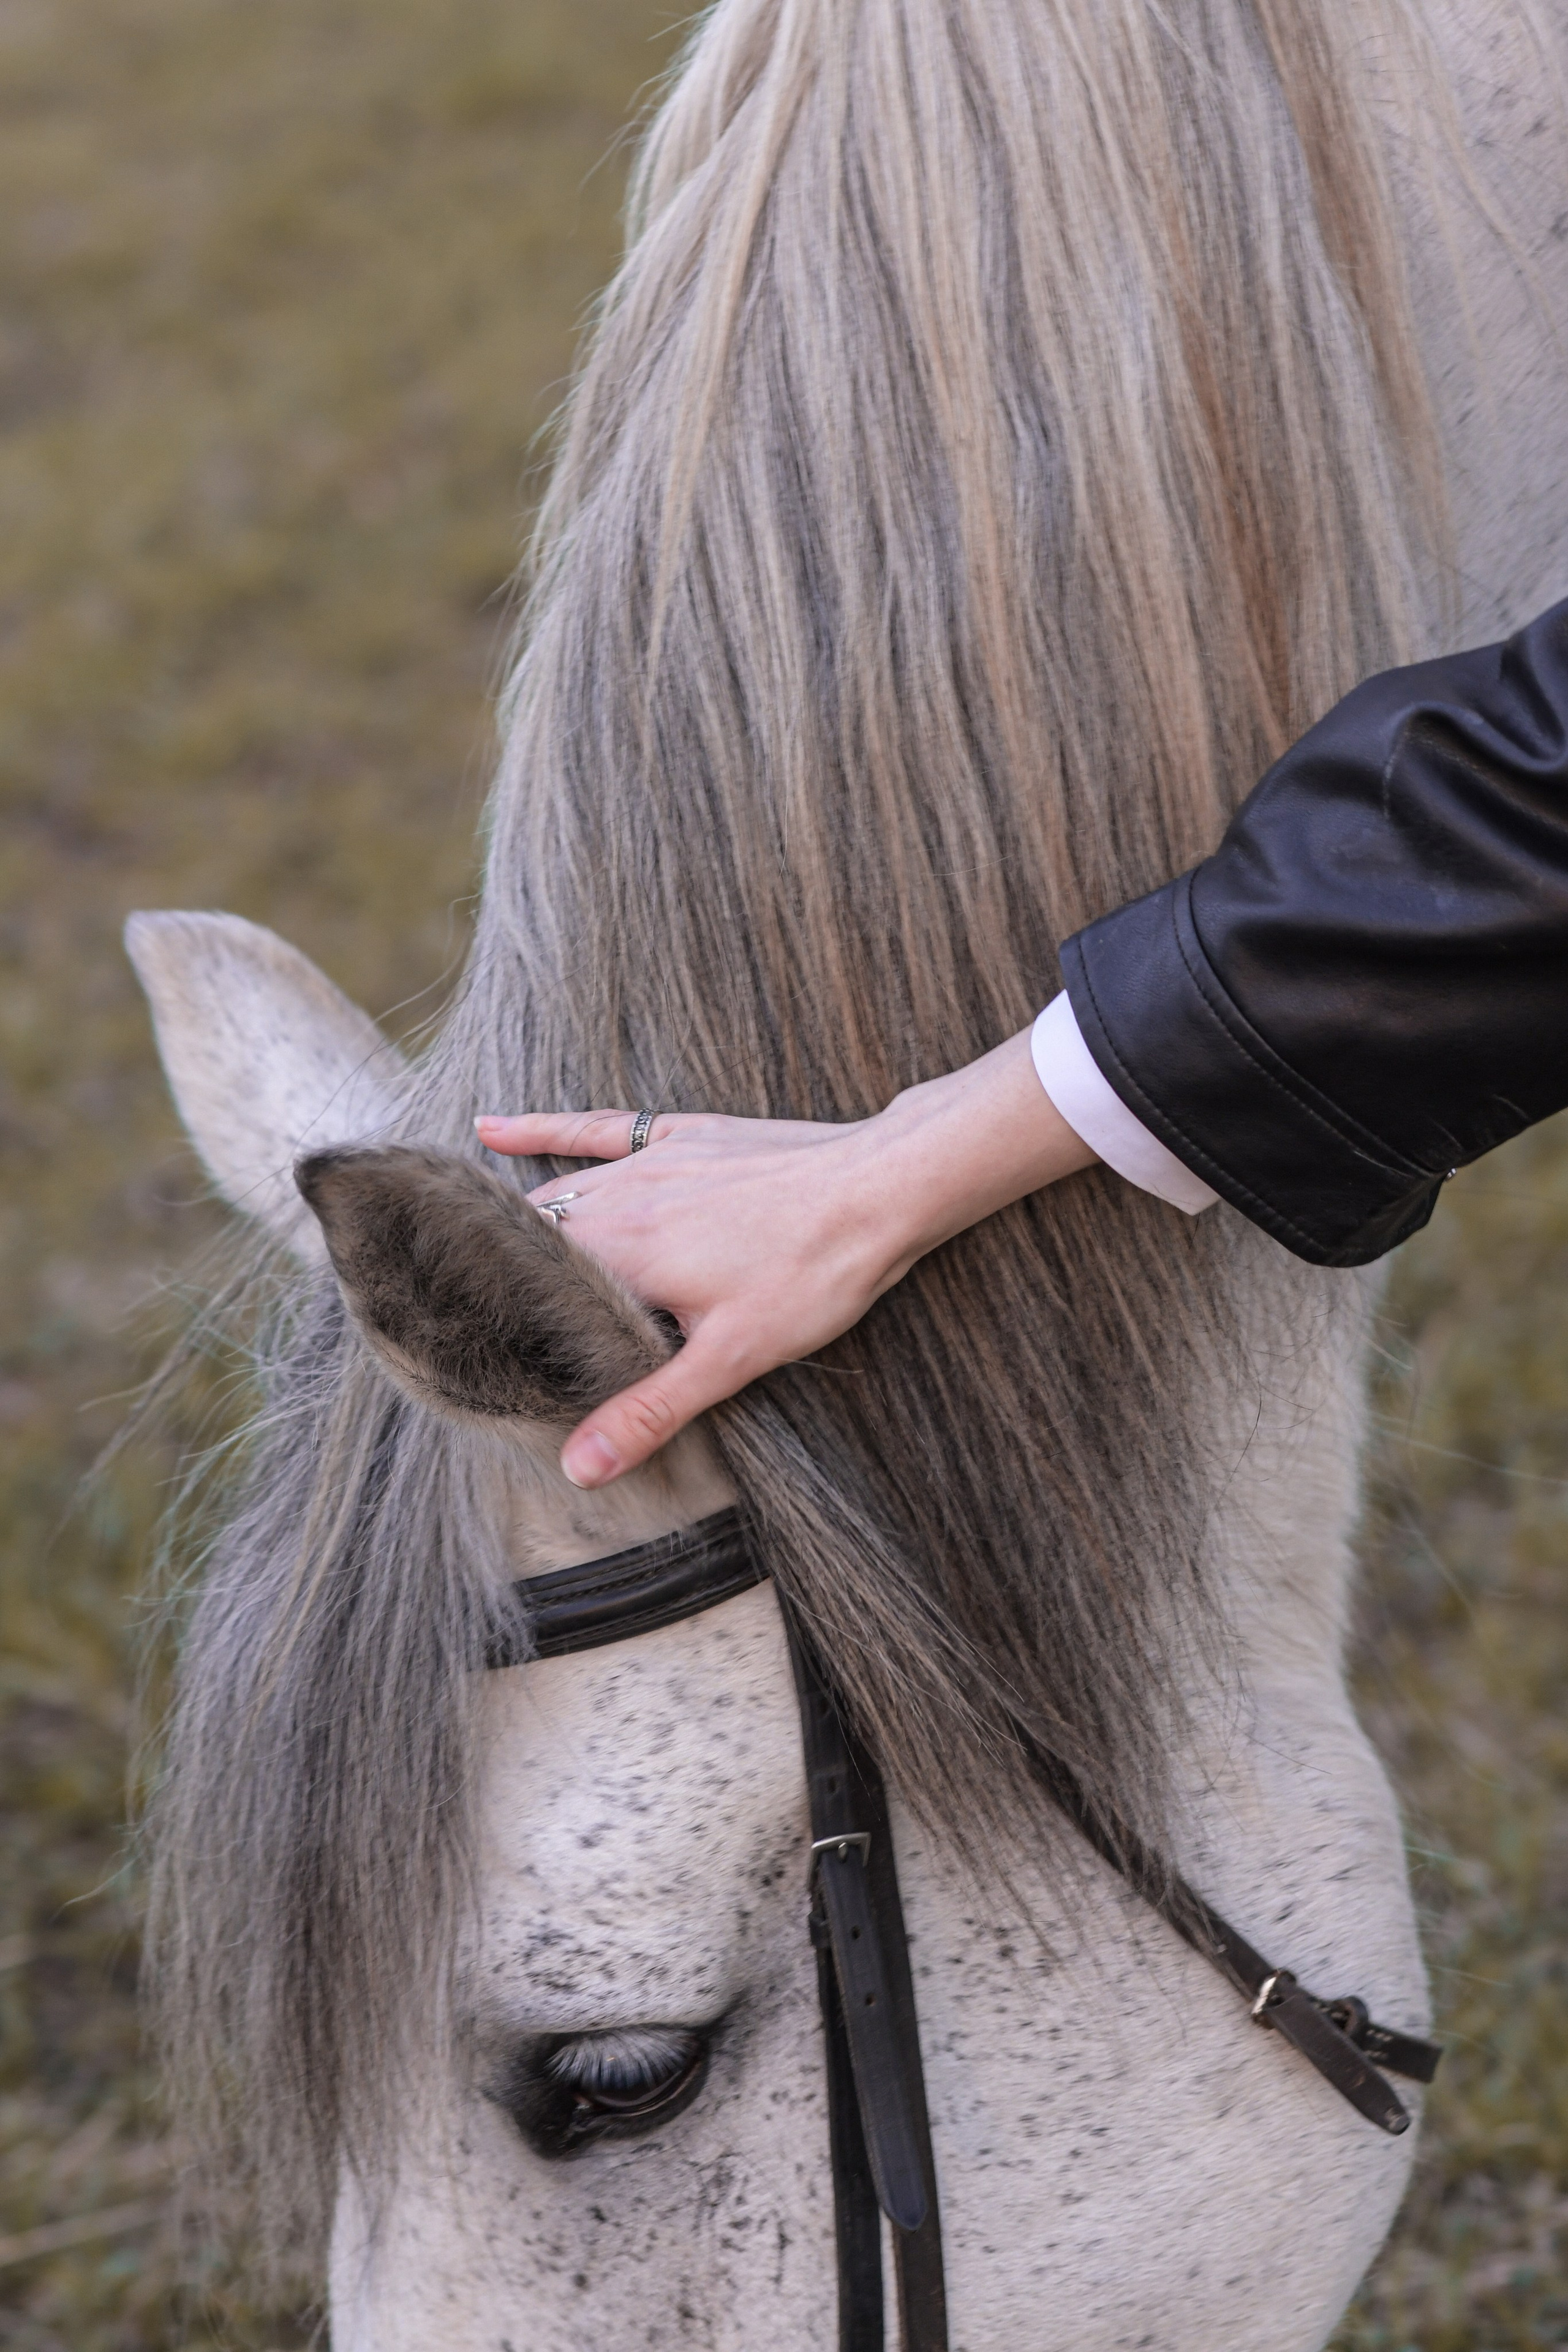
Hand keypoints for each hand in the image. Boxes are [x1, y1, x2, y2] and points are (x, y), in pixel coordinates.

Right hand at [476, 1027, 1094, 1485]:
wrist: (883, 1186)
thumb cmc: (815, 1273)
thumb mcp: (730, 1359)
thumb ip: (648, 1409)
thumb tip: (578, 1467)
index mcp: (620, 1250)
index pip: (522, 1276)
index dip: (483, 1306)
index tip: (440, 1332)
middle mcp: (620, 1197)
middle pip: (533, 1236)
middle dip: (494, 1269)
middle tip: (446, 1304)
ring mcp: (652, 1161)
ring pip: (562, 1190)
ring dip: (517, 1220)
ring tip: (461, 1248)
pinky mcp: (686, 1135)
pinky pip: (599, 1129)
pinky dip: (540, 1128)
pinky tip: (491, 1127)